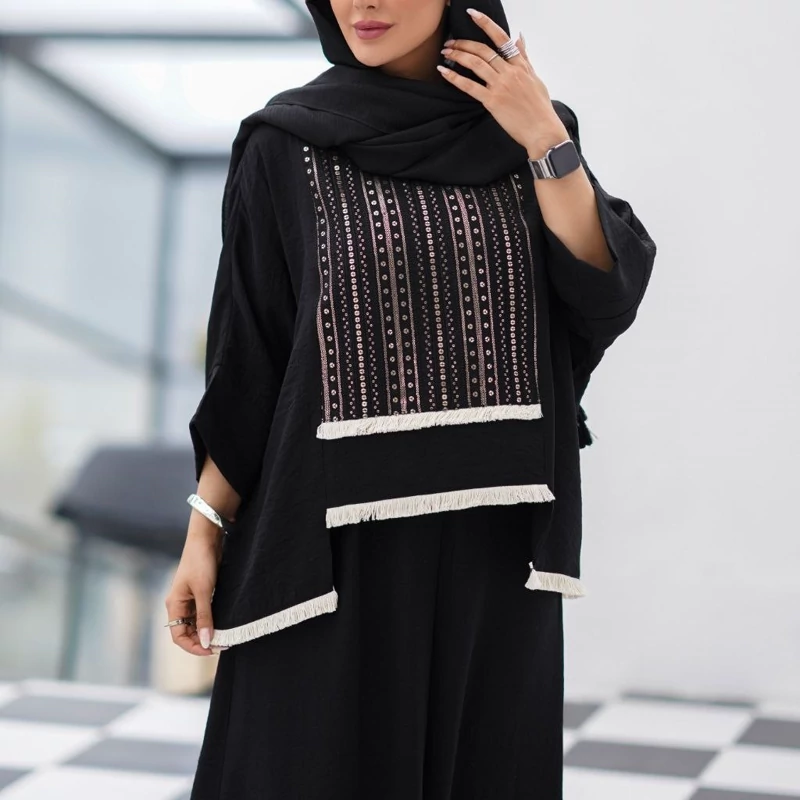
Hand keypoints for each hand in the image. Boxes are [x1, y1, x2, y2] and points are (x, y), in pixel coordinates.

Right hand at [164, 526, 227, 655]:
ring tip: (225, 637)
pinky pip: (204, 614)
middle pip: (187, 632)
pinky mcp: (201, 593)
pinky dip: (212, 621)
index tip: (212, 650)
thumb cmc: (201, 562)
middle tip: (222, 645)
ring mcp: (190, 599)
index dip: (194, 647)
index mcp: (174, 605)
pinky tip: (224, 624)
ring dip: (208, 632)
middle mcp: (179, 605)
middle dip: (202, 641)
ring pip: (196, 624)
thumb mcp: (204, 591)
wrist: (206, 538)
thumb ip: (205, 617)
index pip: (179, 636)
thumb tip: (206, 642)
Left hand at [437, 9, 569, 159]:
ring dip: (457, 55)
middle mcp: (509, 72)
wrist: (542, 131)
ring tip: (445, 52)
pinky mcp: (492, 101)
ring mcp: (500, 86)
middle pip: (483, 50)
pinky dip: (455, 78)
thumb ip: (524, 58)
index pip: (502, 38)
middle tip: (450, 42)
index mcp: (520, 65)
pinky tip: (444, 72)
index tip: (473, 15)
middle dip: (464, 43)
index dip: (486, 24)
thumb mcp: (535, 78)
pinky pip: (470, 86)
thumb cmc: (540, 108)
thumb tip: (519, 37)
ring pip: (475, 64)